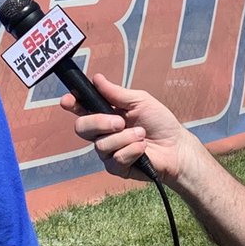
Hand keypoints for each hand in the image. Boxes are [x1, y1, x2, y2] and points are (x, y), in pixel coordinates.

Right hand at [61, 74, 204, 185]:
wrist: (176, 147)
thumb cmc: (159, 122)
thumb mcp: (140, 101)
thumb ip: (116, 93)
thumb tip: (96, 78)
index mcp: (105, 113)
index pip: (81, 108)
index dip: (71, 104)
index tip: (68, 101)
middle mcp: (102, 133)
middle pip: (81, 128)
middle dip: (100, 122)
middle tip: (120, 121)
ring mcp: (108, 152)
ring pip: (101, 145)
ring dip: (125, 138)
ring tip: (142, 134)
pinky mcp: (117, 168)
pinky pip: (114, 160)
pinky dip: (132, 151)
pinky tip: (143, 149)